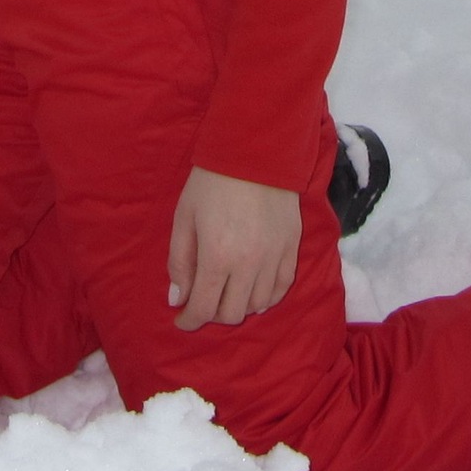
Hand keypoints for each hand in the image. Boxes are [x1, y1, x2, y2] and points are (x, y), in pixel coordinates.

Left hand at [167, 166, 300, 330]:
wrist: (255, 150)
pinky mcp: (292, 247)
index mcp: (217, 256)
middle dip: (212, 314)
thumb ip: (179, 261)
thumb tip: (177, 299)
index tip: (181, 320)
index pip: (204, 308)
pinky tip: (254, 290)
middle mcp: (249, 264)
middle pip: (232, 313)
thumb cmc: (212, 181)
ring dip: (239, 305)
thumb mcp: (184, 217)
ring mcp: (274, 257)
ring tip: (227, 292)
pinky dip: (266, 297)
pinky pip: (281, 288)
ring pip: (258, 305)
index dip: (189, 320)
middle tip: (203, 301)